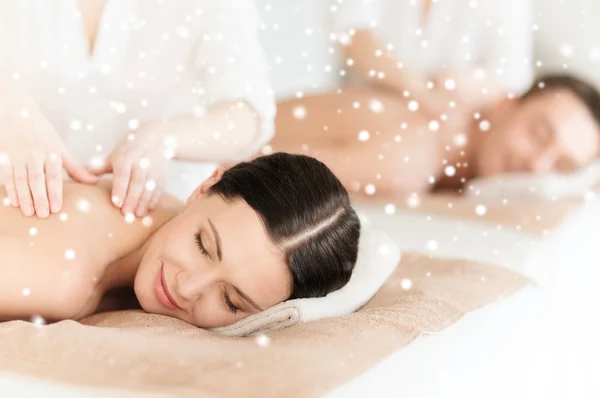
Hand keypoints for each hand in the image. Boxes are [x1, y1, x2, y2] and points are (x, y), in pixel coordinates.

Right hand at [0, 93, 97, 217]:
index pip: (53, 176)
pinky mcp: (5, 156)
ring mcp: (18, 155)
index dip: (54, 192)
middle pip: (37, 180)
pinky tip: (14, 202)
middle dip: (40, 198)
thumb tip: (94, 182)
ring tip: (29, 213)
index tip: (56, 208)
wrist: (16, 112)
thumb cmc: (43, 133)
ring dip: (24, 197)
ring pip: (21, 180)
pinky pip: (7, 175)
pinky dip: (10, 189)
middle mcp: (34, 154)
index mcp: (51, 152)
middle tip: (43, 215)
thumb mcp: (60, 147)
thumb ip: (75, 167)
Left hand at [90, 123, 174, 217]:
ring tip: (138, 215)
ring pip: (149, 186)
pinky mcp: (163, 173)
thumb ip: (97, 168)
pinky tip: (150, 208)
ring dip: (144, 201)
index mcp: (125, 157)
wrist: (158, 137)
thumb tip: (74, 175)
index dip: (120, 188)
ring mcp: (153, 168)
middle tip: (126, 214)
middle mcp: (140, 162)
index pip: (122, 174)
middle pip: (136, 182)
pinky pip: (159, 187)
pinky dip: (155, 197)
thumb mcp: (115, 155)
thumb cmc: (131, 148)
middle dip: (132, 198)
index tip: (116, 203)